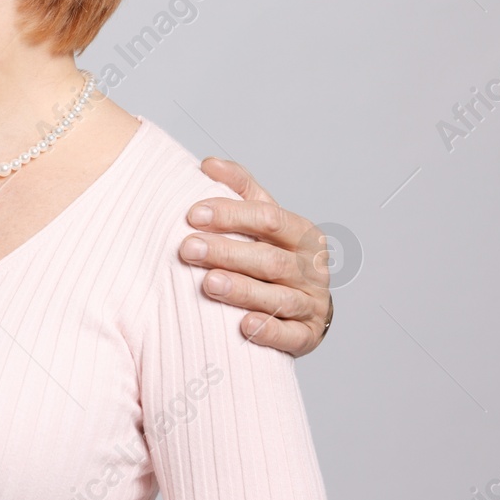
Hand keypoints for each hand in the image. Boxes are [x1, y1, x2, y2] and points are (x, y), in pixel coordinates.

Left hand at [178, 157, 331, 355]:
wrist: (301, 305)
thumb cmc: (272, 253)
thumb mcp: (260, 218)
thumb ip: (239, 189)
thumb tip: (208, 164)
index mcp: (301, 233)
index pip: (269, 217)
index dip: (231, 214)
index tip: (191, 214)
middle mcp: (311, 268)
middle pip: (269, 258)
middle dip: (226, 252)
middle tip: (187, 249)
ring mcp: (311, 303)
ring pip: (278, 297)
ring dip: (242, 290)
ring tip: (209, 284)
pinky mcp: (307, 335)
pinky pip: (290, 335)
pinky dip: (269, 330)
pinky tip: (244, 325)